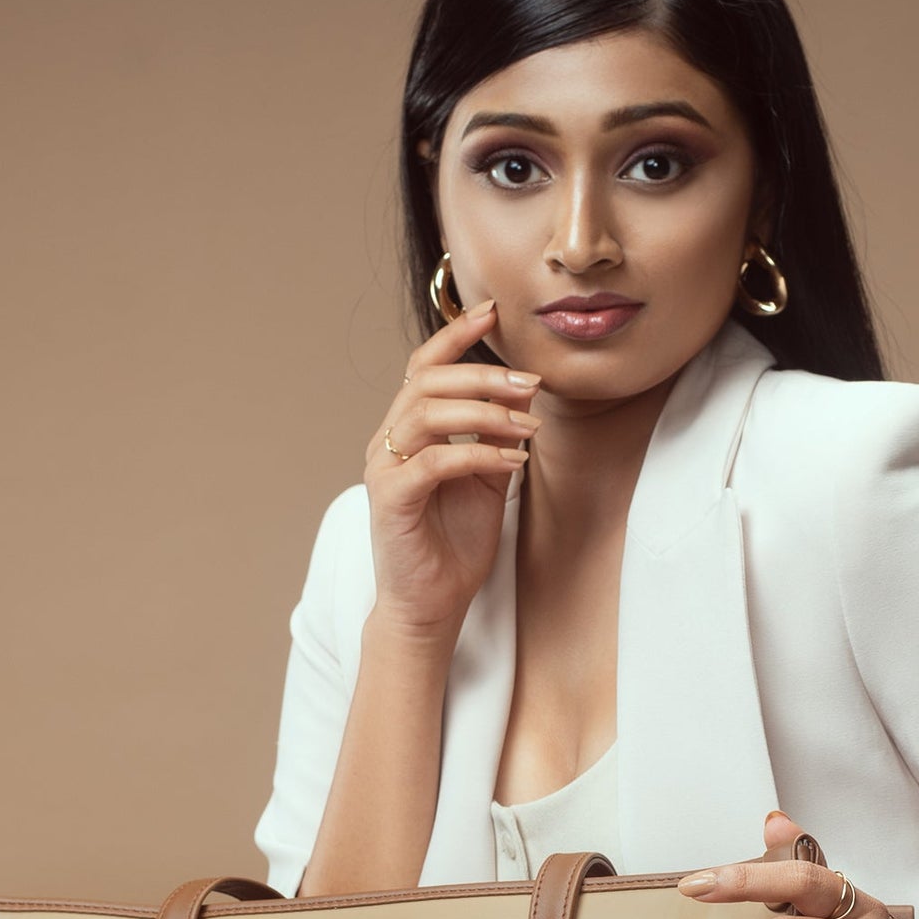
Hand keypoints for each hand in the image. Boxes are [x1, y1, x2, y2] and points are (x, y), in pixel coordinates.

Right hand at [363, 300, 545, 643]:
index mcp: (408, 431)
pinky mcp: (391, 499)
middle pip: (428, 382)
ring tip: (527, 425)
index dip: (456, 335)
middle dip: (484, 375)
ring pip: (427, 413)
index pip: (425, 368)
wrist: (430, 606)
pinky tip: (513, 462)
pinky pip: (435, 460)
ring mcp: (385, 469)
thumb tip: (524, 394)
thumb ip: (496, 436)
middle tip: (532, 382)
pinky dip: (478, 454)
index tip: (494, 312)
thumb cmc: (454, 545)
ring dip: (484, 412)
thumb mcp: (486, 479)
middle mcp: (389, 442)